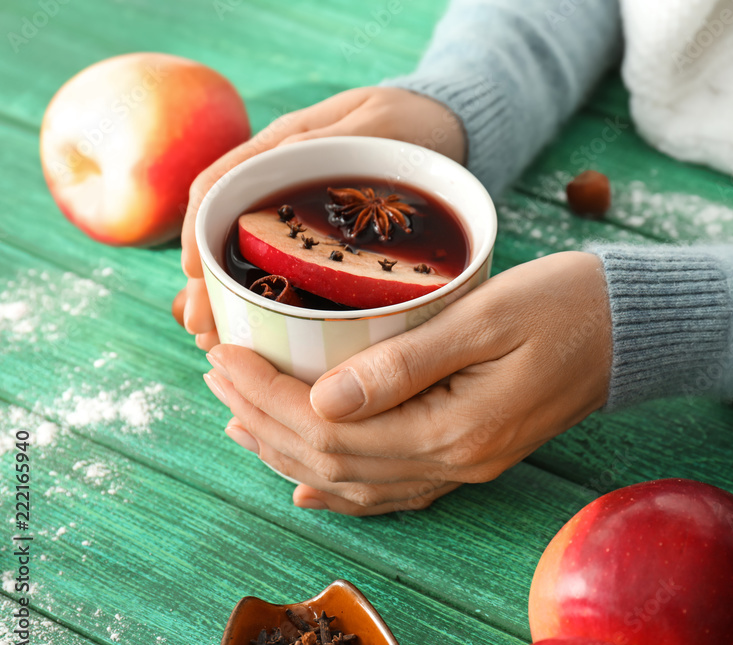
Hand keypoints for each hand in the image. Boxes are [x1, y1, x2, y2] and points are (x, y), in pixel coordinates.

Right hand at [174, 87, 467, 349]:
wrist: (441, 128)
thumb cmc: (413, 124)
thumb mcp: (379, 126)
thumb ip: (336, 143)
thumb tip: (283, 161)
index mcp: (283, 144)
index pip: (219, 184)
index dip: (199, 229)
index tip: (196, 275)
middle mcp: (278, 178)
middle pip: (223, 229)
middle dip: (206, 281)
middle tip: (202, 328)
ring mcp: (295, 208)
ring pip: (246, 253)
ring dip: (226, 295)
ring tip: (216, 337)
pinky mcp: (317, 235)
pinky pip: (280, 266)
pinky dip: (263, 296)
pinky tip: (255, 327)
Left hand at [201, 252, 611, 515]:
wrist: (632, 330)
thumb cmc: (567, 305)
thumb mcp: (487, 317)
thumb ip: (405, 364)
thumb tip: (323, 399)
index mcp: (455, 429)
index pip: (332, 428)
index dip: (267, 394)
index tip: (224, 352)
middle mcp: (455, 462)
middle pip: (334, 462)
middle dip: (264, 420)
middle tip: (216, 373)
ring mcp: (465, 467)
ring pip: (356, 482)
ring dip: (290, 453)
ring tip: (239, 418)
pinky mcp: (472, 456)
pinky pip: (393, 490)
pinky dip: (342, 489)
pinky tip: (307, 487)